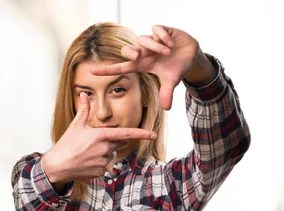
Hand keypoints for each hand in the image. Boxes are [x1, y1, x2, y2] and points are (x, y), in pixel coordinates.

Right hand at [42, 93, 156, 184]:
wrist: (57, 166)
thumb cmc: (66, 145)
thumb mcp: (75, 126)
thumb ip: (83, 110)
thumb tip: (83, 95)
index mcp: (101, 136)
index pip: (126, 134)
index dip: (142, 134)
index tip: (153, 135)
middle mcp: (105, 149)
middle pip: (119, 144)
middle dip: (112, 142)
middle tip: (94, 143)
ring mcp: (103, 162)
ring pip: (112, 156)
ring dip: (104, 154)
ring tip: (87, 154)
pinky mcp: (100, 173)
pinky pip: (105, 167)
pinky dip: (98, 165)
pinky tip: (86, 163)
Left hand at [91, 25, 214, 109]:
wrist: (191, 54)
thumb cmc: (177, 68)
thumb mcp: (172, 81)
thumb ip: (166, 92)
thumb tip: (167, 108)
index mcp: (143, 64)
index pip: (121, 67)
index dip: (107, 70)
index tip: (92, 72)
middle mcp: (144, 52)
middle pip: (127, 50)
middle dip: (130, 52)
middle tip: (137, 57)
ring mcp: (151, 40)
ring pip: (143, 39)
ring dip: (156, 46)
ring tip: (168, 52)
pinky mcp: (161, 30)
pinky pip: (156, 29)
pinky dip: (163, 36)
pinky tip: (171, 42)